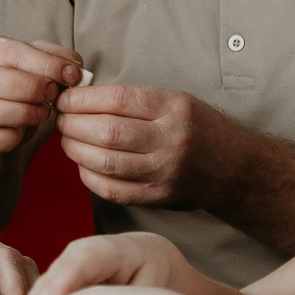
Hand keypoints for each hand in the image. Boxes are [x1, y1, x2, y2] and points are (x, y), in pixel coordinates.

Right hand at [0, 35, 85, 156]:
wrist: (0, 111)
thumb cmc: (22, 80)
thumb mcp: (40, 61)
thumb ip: (59, 59)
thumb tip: (74, 70)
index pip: (13, 52)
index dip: (46, 65)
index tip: (70, 76)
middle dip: (31, 90)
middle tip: (52, 95)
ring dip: (24, 114)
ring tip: (42, 112)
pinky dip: (13, 138)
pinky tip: (23, 129)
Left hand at [53, 82, 234, 207]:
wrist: (234, 168)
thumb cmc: (197, 127)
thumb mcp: (174, 100)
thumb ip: (133, 99)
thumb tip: (81, 97)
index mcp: (173, 107)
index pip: (117, 100)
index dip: (83, 100)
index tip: (65, 100)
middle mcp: (170, 139)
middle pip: (107, 132)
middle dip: (73, 125)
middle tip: (61, 120)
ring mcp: (164, 171)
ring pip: (106, 163)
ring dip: (76, 150)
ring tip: (67, 140)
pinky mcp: (159, 196)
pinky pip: (113, 190)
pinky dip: (89, 177)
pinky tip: (83, 165)